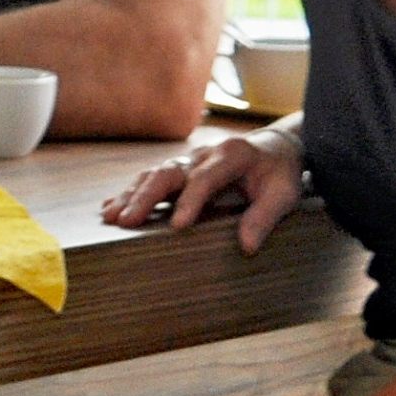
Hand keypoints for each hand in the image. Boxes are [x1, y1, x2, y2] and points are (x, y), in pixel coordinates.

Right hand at [105, 125, 304, 250]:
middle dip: (145, 197)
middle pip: (168, 173)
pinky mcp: (180, 169)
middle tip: (126, 221)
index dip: (190, 201)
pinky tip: (111, 207)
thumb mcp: (284, 194)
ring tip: (110, 216)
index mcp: (231, 155)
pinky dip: (130, 193)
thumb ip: (265, 217)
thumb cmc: (279, 174)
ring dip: (131, 195)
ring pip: (153, 174)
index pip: (205, 178)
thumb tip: (246, 246)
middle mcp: (203, 154)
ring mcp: (188, 160)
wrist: (275, 149)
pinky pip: (150, 178)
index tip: (177, 226)